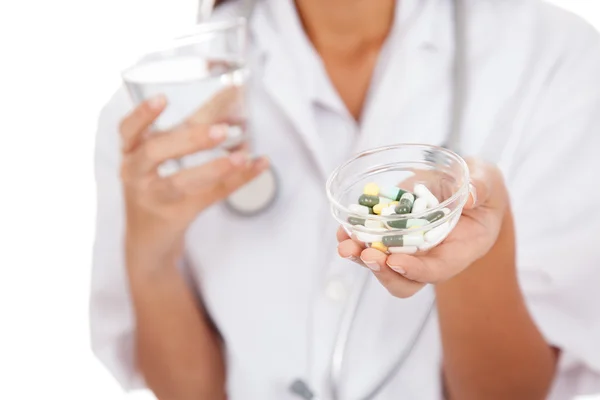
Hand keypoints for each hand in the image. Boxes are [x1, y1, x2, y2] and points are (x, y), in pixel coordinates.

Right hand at [120, 88, 268, 262]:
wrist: (148, 239)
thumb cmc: (157, 186)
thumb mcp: (161, 159)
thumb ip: (189, 134)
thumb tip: (233, 103)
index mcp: (130, 153)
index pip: (129, 130)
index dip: (143, 115)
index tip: (162, 98)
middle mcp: (136, 175)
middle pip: (155, 153)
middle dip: (190, 139)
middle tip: (222, 130)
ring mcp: (155, 198)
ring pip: (181, 182)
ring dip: (214, 167)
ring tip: (242, 155)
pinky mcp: (178, 216)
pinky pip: (211, 196)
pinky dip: (238, 180)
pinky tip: (258, 166)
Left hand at [337, 159, 508, 297]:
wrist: (463, 185)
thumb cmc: (481, 186)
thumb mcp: (489, 181)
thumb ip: (482, 186)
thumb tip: (468, 196)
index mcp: (460, 250)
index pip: (437, 270)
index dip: (416, 270)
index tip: (395, 262)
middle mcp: (431, 256)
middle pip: (404, 280)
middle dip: (382, 272)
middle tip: (367, 254)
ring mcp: (410, 247)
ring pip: (383, 265)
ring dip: (361, 257)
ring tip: (345, 244)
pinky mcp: (392, 232)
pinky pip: (371, 243)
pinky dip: (355, 238)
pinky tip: (343, 229)